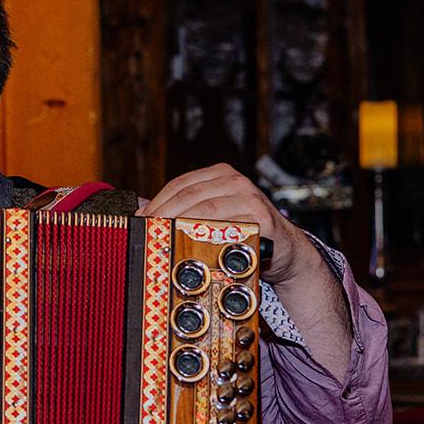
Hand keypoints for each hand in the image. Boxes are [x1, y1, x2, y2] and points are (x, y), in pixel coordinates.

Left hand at [137, 163, 309, 285]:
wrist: (284, 249)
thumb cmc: (242, 232)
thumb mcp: (213, 215)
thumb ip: (185, 212)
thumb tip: (144, 215)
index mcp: (220, 174)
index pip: (179, 185)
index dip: (156, 202)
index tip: (139, 219)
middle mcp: (235, 181)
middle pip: (188, 196)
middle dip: (163, 214)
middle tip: (147, 232)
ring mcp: (249, 197)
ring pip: (205, 210)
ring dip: (180, 225)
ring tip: (163, 239)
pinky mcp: (261, 218)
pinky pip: (228, 227)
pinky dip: (208, 236)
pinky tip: (193, 246)